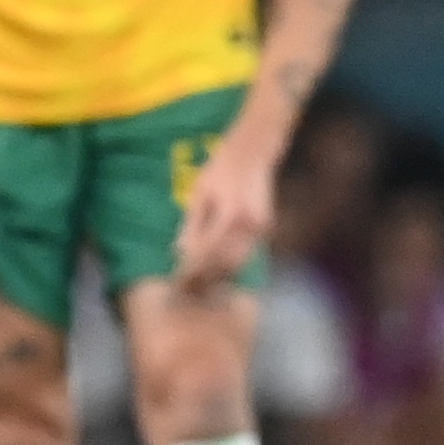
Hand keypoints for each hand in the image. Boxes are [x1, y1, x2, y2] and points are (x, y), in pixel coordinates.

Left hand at [174, 132, 275, 292]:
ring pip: (238, 264)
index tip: (177, 281)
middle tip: (184, 290)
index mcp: (230, 215)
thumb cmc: (219, 171)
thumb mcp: (199, 195)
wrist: (252, 154)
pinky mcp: (266, 230)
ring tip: (196, 285)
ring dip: (218, 277)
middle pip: (225, 264)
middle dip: (204, 280)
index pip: (208, 252)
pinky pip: (246, 254)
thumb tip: (179, 253)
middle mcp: (250, 226)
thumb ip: (191, 226)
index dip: (192, 270)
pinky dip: (230, 266)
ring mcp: (262, 229)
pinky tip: (214, 271)